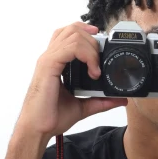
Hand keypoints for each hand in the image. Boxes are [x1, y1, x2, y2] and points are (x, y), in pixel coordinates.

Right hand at [14, 21, 127, 142]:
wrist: (38, 129)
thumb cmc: (52, 117)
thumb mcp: (83, 106)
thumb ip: (100, 101)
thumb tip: (119, 99)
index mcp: (56, 62)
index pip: (69, 34)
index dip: (87, 34)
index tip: (102, 45)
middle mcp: (50, 57)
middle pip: (73, 29)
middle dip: (93, 41)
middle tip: (100, 62)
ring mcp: (48, 59)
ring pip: (73, 34)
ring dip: (92, 48)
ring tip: (96, 69)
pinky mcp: (49, 65)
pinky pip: (71, 47)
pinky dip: (87, 56)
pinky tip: (93, 72)